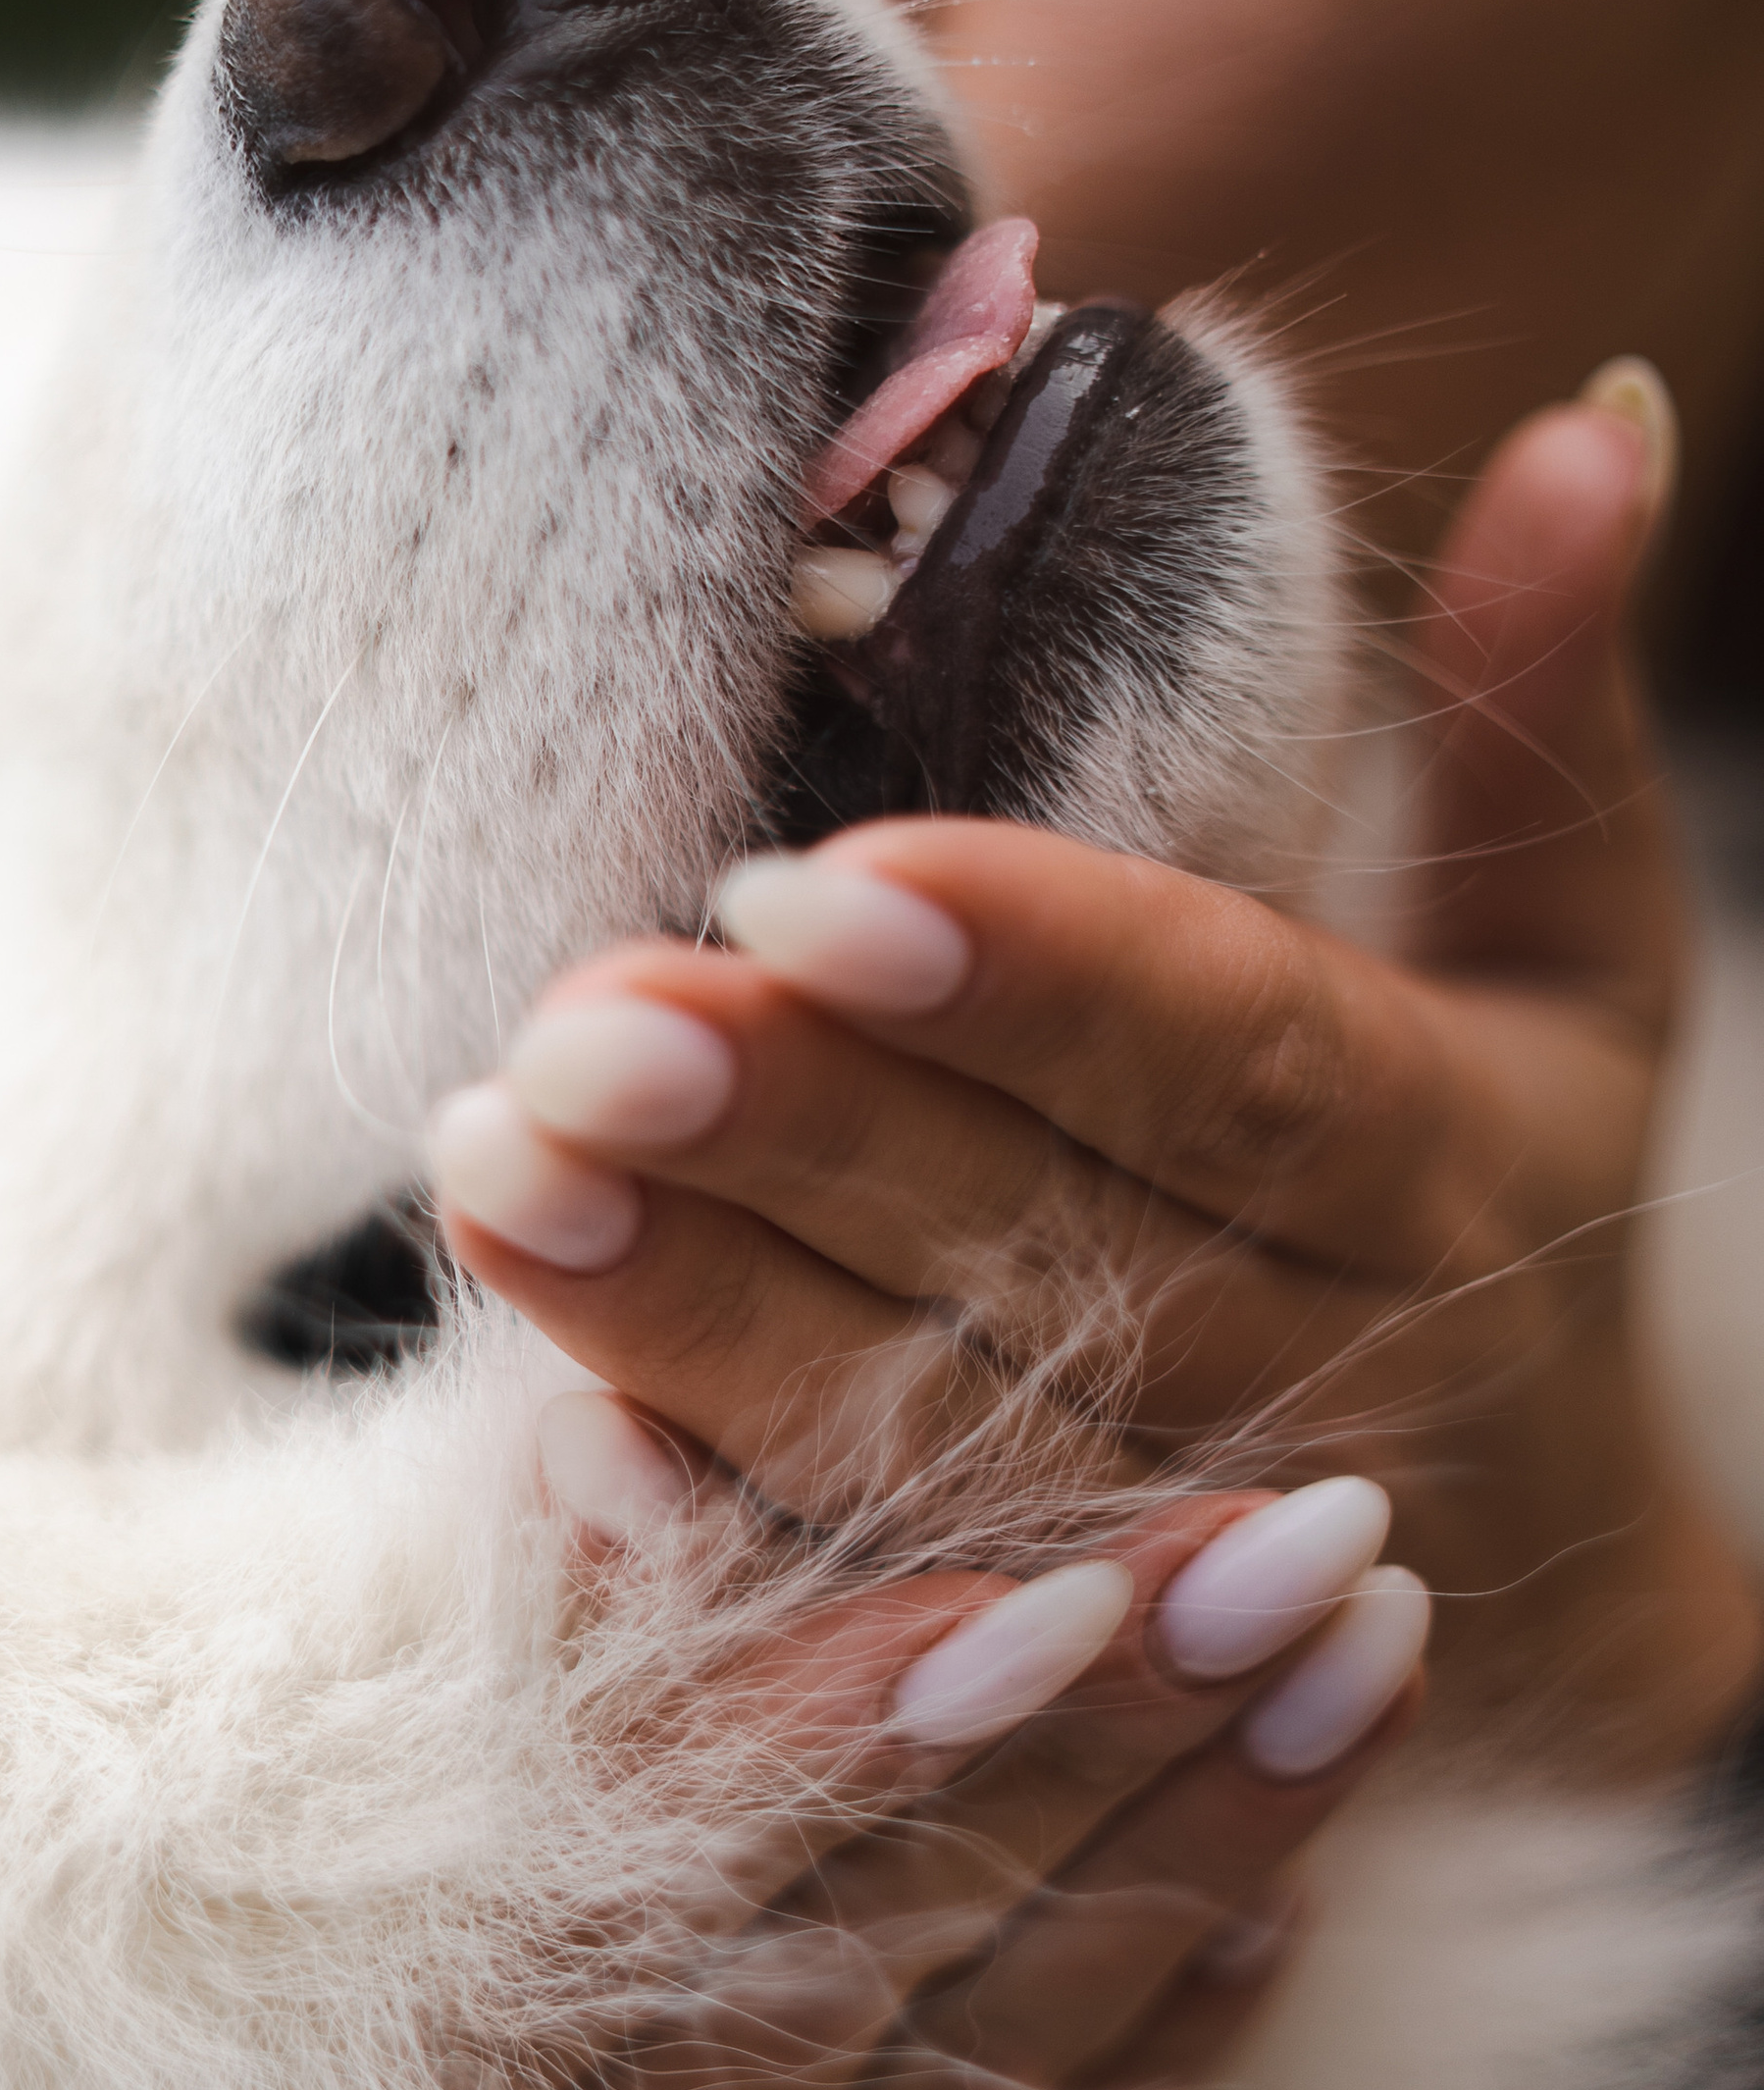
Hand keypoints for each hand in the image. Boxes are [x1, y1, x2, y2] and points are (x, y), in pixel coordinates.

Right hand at [232, 1486, 1426, 2089]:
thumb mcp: (282, 1893)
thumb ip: (490, 1682)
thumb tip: (606, 1440)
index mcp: (432, 2055)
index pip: (706, 1847)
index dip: (898, 1703)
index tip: (1085, 1566)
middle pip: (902, 1933)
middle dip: (1124, 1732)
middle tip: (1311, 1541)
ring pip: (997, 2073)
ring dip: (1196, 1861)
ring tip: (1357, 1667)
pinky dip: (1147, 2085)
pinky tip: (1272, 1924)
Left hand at [432, 379, 1762, 1778]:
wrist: (1562, 1599)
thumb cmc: (1509, 1168)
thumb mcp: (1579, 945)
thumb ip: (1544, 699)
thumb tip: (1593, 420)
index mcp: (1440, 1163)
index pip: (1238, 1056)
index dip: (1040, 980)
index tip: (822, 882)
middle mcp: (1317, 1372)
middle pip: (1041, 1245)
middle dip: (801, 1134)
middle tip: (583, 1019)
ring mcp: (1173, 1553)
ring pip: (923, 1440)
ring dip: (693, 1313)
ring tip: (494, 1165)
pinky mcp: (1045, 1669)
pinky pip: (860, 1622)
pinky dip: (703, 1545)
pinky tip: (536, 1433)